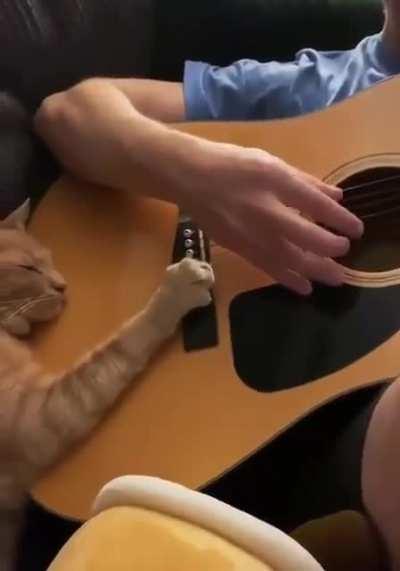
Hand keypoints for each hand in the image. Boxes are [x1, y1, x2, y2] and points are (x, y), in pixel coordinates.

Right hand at [178, 141, 363, 294]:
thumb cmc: (231, 164)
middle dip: (330, 247)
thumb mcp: (270, 162)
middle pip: (305, 235)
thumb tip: (336, 196)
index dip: (339, 219)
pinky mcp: (238, 247)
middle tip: (345, 251)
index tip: (356, 229)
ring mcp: (249, 232)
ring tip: (336, 278)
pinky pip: (267, 267)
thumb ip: (304, 180)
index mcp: (273, 179)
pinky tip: (305, 287)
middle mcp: (263, 208)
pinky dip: (288, 278)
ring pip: (288, 257)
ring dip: (315, 269)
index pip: (315, 203)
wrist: (188, 177)